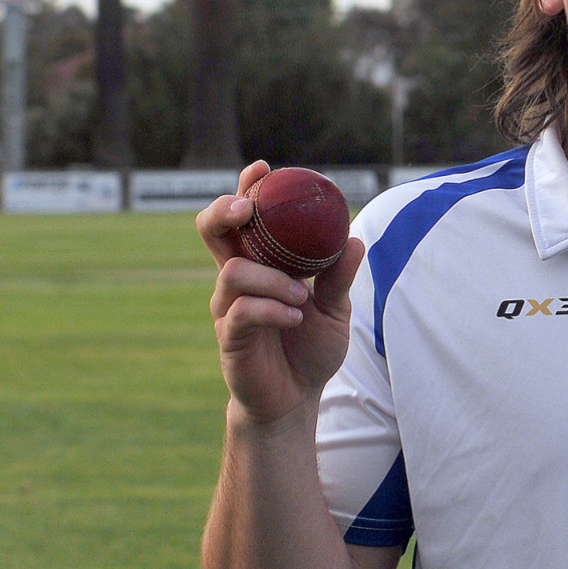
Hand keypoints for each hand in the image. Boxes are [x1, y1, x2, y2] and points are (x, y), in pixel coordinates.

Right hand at [196, 161, 366, 425]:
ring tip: (301, 297)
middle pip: (212, 230)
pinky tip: (294, 316)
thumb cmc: (310, 349)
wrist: (296, 399)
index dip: (245, 189)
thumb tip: (355, 240)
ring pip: (233, 272)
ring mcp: (228, 307)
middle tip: (246, 208)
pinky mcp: (229, 337)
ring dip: (272, 278)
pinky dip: (272, 308)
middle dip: (224, 210)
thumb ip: (339, 276)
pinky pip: (241, 311)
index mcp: (260, 264)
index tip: (263, 168)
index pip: (243, 218)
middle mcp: (238, 279)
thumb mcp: (335, 309)